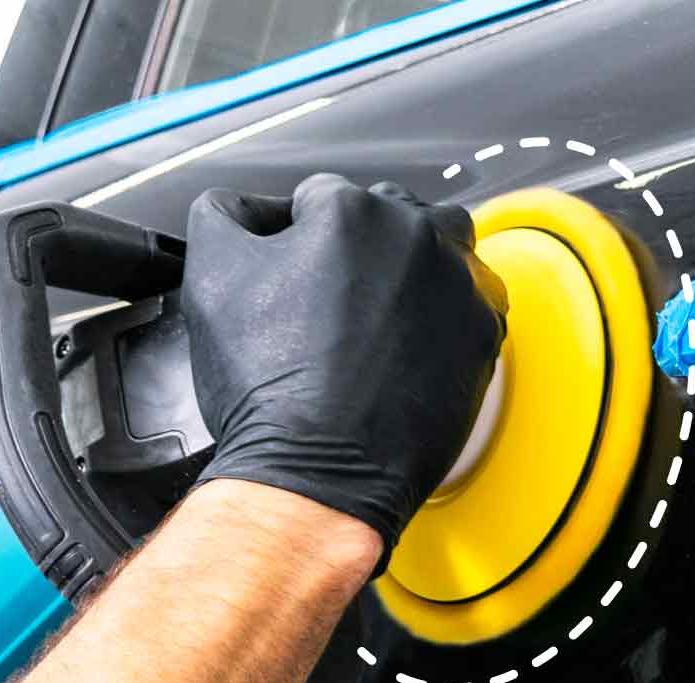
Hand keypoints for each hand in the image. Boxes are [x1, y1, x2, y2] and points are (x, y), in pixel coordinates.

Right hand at [182, 173, 507, 561]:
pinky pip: (472, 302)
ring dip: (413, 266)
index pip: (319, 197)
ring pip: (440, 248)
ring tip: (377, 313)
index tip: (291, 273)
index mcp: (350, 211)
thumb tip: (245, 206)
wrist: (320, 473)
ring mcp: (458, 286)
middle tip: (330, 301)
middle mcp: (416, 236)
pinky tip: (411, 343)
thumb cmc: (269, 387)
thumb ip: (225, 215)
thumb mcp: (210, 277)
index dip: (296, 235)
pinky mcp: (484, 335)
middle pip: (388, 215)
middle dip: (359, 247)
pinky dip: (446, 312)